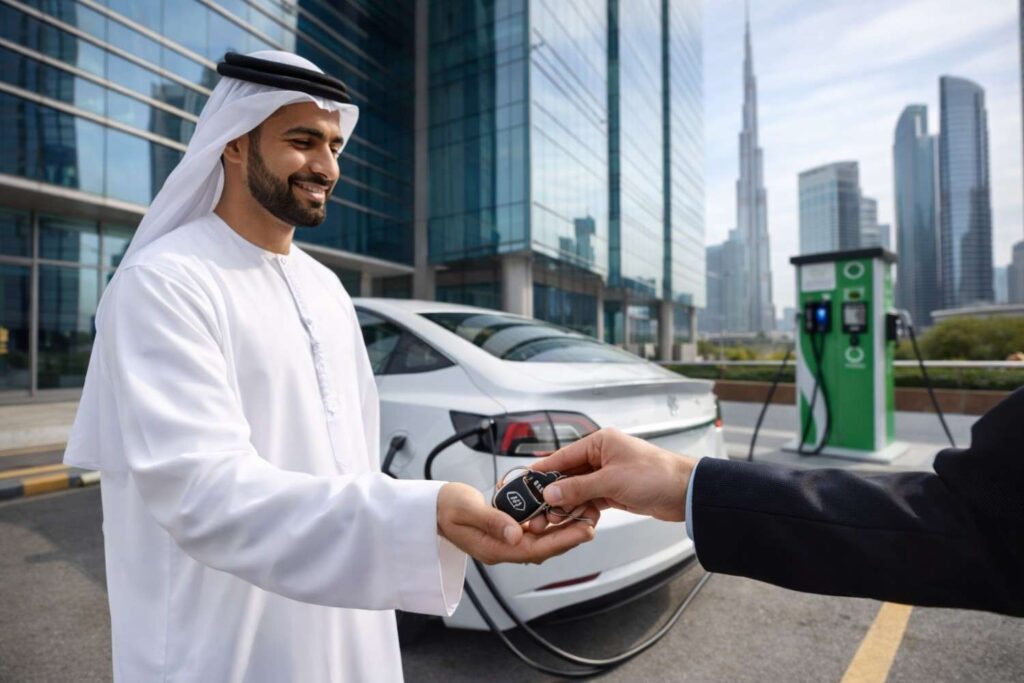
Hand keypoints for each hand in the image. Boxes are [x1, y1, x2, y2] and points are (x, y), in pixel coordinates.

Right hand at [436, 482, 598, 564]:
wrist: (430, 508)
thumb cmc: (444, 507)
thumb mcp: (466, 509)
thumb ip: (492, 520)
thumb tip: (517, 533)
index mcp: (493, 547)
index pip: (534, 550)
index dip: (561, 541)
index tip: (582, 531)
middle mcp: (502, 548)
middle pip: (542, 547)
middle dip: (568, 536)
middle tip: (591, 524)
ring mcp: (503, 541)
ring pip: (540, 540)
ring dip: (561, 530)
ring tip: (582, 516)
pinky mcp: (505, 530)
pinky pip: (532, 530)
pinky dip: (548, 522)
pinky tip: (560, 511)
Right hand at [530, 428, 696, 522]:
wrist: (686, 493)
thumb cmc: (655, 475)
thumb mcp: (611, 481)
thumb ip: (578, 488)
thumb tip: (550, 492)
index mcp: (600, 443)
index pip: (563, 456)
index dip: (544, 471)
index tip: (526, 483)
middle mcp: (601, 456)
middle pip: (568, 475)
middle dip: (555, 494)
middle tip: (541, 510)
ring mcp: (607, 474)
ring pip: (578, 490)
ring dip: (568, 505)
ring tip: (557, 519)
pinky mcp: (614, 491)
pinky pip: (590, 500)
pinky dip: (583, 510)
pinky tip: (578, 519)